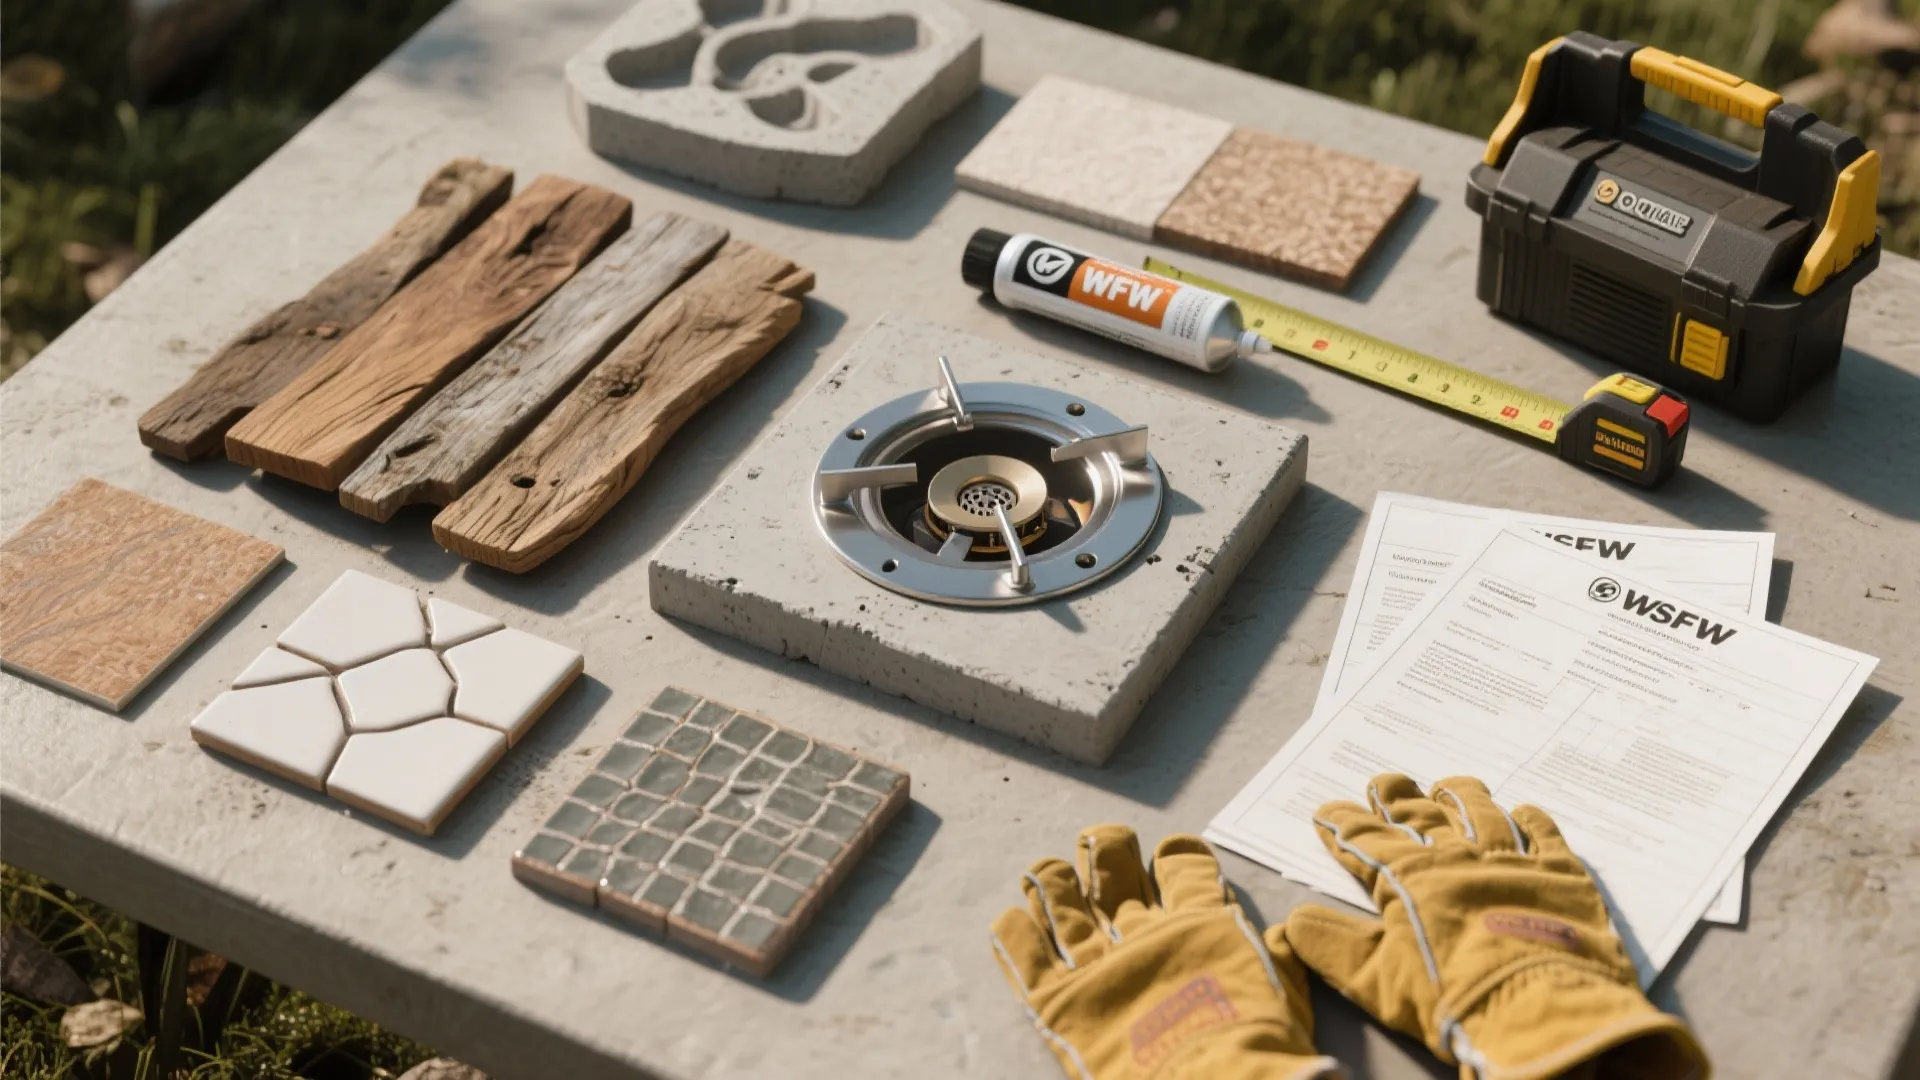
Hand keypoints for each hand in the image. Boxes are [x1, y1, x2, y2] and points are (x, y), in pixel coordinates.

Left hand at [989, 824, 1341, 1079]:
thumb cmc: (1254, 1043)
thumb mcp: (1283, 994)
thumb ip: (1275, 957)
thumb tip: (1278, 935)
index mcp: (1198, 925)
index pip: (1185, 869)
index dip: (1179, 855)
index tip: (1172, 851)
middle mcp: (1142, 933)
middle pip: (1113, 872)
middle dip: (1105, 852)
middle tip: (1097, 841)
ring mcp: (1097, 963)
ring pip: (1062, 905)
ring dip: (1052, 883)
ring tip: (1044, 870)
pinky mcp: (1059, 999)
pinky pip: (1026, 956)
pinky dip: (1015, 933)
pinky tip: (1011, 917)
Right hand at [1287, 774, 1708, 1079]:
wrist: (1537, 1009)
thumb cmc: (1451, 998)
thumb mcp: (1375, 981)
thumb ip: (1332, 946)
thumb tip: (1294, 920)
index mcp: (1408, 879)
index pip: (1365, 842)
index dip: (1342, 825)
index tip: (1326, 810)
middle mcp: (1457, 856)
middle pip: (1420, 816)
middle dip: (1395, 798)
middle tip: (1383, 782)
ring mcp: (1510, 861)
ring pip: (1481, 813)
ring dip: (1461, 796)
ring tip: (1448, 783)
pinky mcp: (1561, 874)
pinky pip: (1545, 833)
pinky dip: (1532, 819)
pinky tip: (1524, 810)